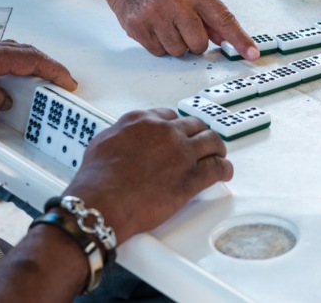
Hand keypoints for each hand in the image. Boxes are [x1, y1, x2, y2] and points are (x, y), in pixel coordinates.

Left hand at [0, 39, 76, 116]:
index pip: (31, 58)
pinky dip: (9, 76)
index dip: (54, 70)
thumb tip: (5, 102)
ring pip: (9, 58)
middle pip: (24, 54)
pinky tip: (5, 90)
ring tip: (36, 90)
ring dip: (27, 72)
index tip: (68, 83)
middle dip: (46, 69)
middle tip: (59, 85)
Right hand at [64, 109, 232, 243]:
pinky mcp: (192, 177)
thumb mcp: (103, 142)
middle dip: (198, 134)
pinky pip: (217, 168)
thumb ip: (122, 133)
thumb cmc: (96, 179)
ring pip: (211, 141)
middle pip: (194, 125)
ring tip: (218, 154)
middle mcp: (166, 132)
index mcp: (143, 120)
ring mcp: (182, 153)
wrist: (101, 203)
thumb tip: (129, 136)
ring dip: (216, 148)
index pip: (169, 116)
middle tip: (200, 143)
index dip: (176, 127)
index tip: (179, 134)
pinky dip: (224, 169)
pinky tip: (224, 171)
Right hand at [106, 0, 258, 57]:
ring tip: (166, 24)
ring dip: (175, 44)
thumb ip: (211, 15)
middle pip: (199, 43)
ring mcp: (155, 14)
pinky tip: (154, 27)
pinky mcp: (138, 26)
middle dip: (194, 42)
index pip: (224, 19)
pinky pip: (159, 52)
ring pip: (179, 51)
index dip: (240, 39)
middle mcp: (176, 1)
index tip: (252, 54)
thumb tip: (226, 39)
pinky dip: (159, 45)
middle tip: (183, 26)